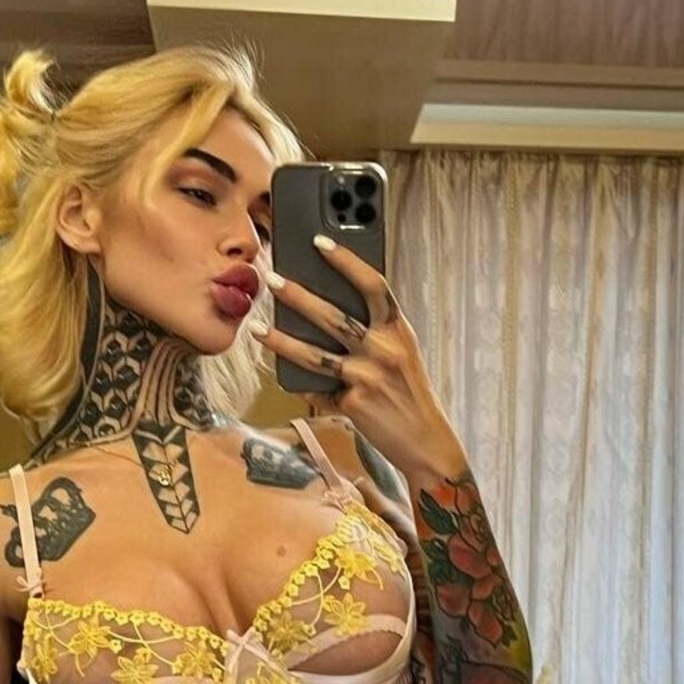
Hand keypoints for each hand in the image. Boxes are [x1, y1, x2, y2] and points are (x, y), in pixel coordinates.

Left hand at [254, 240, 465, 479]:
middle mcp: (384, 350)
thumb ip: (375, 332)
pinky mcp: (353, 404)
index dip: (346, 260)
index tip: (319, 241)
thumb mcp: (401, 354)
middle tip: (272, 279)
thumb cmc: (408, 393)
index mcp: (399, 331)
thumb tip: (327, 311)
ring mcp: (367, 377)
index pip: (373, 285)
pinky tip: (278, 374)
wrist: (425, 441)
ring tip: (259, 327)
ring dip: (282, 339)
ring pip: (314, 354)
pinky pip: (317, 389)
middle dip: (299, 296)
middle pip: (334, 316)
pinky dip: (299, 383)